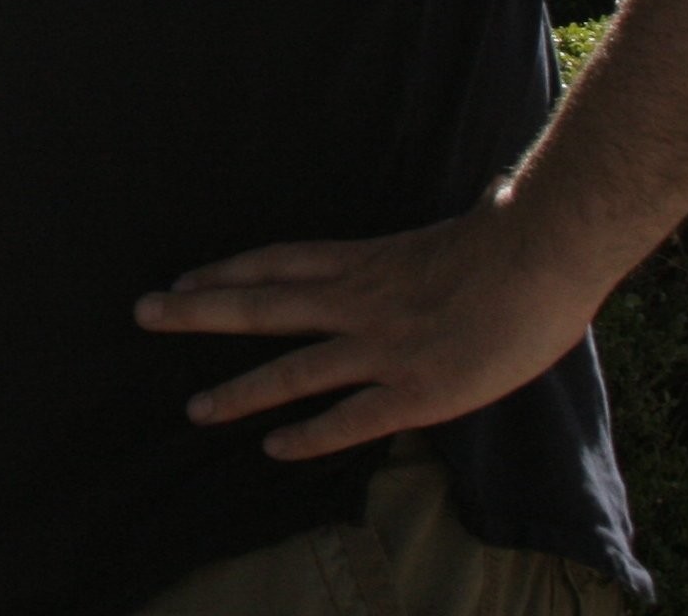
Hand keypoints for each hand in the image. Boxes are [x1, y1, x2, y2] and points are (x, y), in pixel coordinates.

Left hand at [133, 196, 610, 460]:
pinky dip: (308, 436)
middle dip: (197, 311)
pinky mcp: (417, 391)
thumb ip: (406, 259)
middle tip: (144, 313)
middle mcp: (357, 301)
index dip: (226, 271)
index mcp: (364, 262)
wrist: (543, 255)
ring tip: (195, 409)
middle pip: (259, 304)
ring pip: (291, 370)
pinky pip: (349, 419)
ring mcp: (383, 347)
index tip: (184, 277)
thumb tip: (404, 260)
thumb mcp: (438, 239)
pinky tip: (274, 448)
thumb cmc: (507, 241)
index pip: (275, 263)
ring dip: (239, 391)